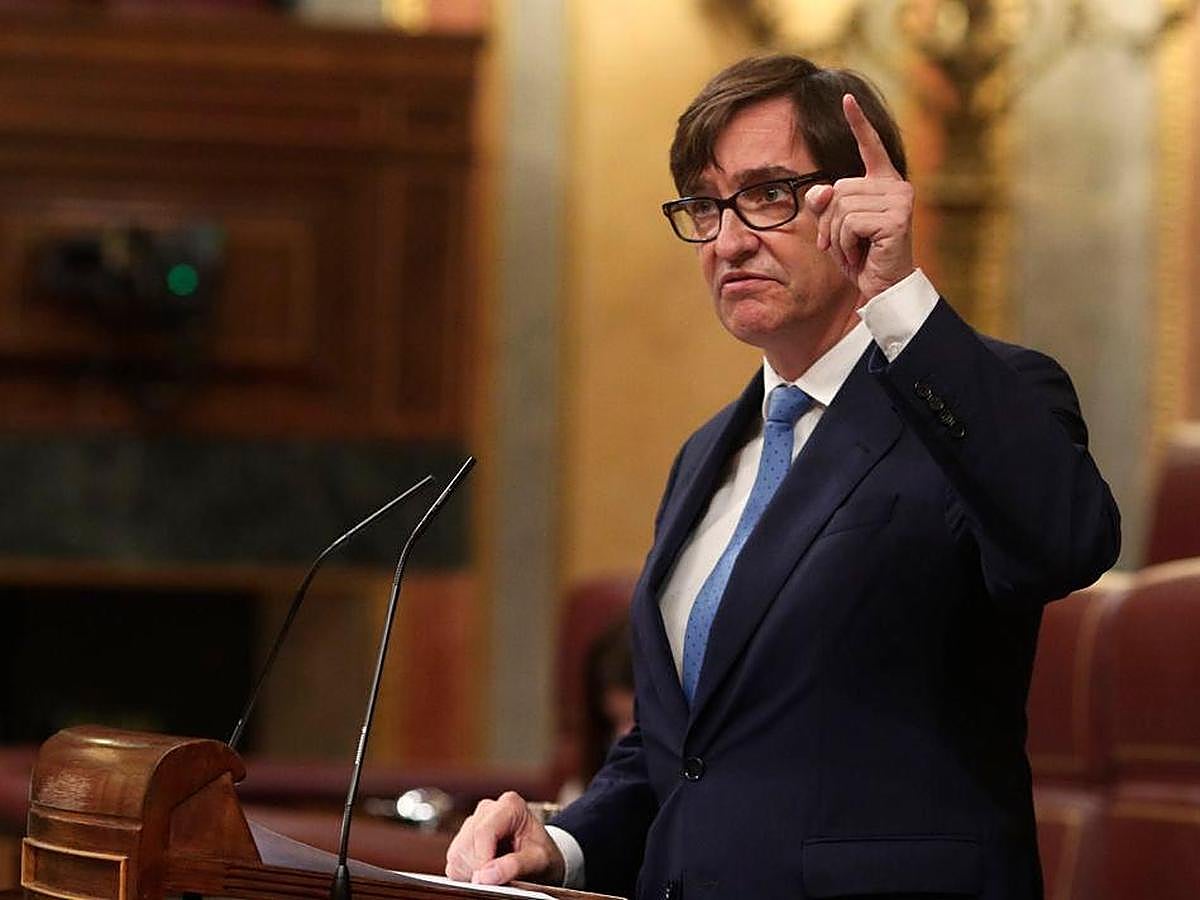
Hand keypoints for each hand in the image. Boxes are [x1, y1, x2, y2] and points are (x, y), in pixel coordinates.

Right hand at [444, 791, 565, 886]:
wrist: (540, 857)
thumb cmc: (543, 855)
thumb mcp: (539, 860)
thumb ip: (514, 866)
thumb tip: (485, 876)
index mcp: (510, 805)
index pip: (484, 831)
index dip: (482, 859)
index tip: (486, 882)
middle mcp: (487, 809)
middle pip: (467, 843)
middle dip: (479, 868)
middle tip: (500, 879)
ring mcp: (472, 823)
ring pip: (457, 853)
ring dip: (472, 872)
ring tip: (497, 873)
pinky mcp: (462, 841)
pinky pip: (453, 862)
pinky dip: (466, 875)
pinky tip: (486, 873)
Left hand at [805, 93, 914, 300]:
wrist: (884, 287)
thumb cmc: (862, 256)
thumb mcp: (836, 228)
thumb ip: (826, 205)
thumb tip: (820, 191)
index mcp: (883, 183)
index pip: (870, 147)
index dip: (858, 123)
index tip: (846, 98)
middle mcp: (896, 186)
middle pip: (839, 189)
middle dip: (830, 222)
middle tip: (845, 245)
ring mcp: (900, 200)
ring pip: (841, 207)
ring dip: (837, 236)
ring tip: (854, 251)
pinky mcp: (897, 218)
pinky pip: (850, 223)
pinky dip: (846, 244)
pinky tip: (862, 254)